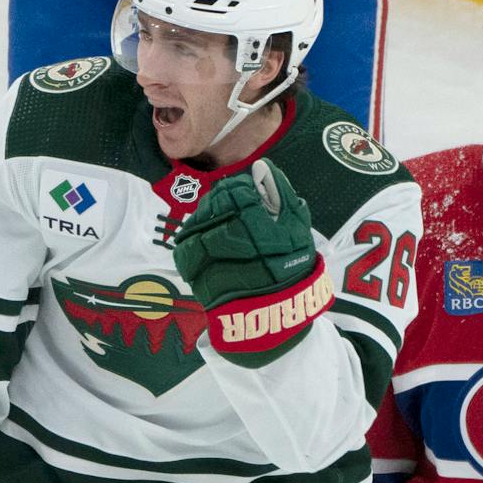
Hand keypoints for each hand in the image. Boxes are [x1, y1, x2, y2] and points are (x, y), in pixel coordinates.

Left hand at [175, 161, 332, 364]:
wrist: (269, 315)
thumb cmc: (289, 271)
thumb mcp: (297, 230)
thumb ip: (282, 194)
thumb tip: (264, 167)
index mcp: (250, 218)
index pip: (236, 189)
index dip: (243, 192)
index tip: (250, 201)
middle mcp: (223, 230)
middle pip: (214, 202)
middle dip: (225, 205)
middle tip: (237, 216)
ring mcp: (203, 249)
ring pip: (199, 219)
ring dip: (209, 221)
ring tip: (224, 232)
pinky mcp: (190, 266)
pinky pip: (186, 242)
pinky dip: (196, 240)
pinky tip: (208, 246)